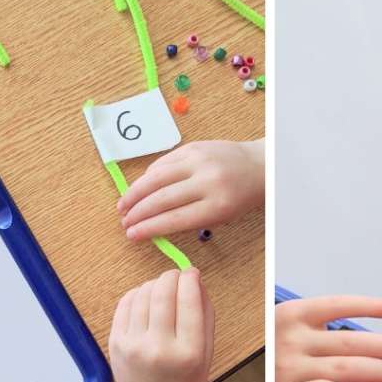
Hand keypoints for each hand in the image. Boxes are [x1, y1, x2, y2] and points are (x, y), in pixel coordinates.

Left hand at [97, 268, 214, 381]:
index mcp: (189, 352)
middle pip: (163, 292)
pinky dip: (137, 293)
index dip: (190, 278)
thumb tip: (194, 279)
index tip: (192, 272)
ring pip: (142, 294)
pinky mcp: (115, 343)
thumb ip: (205, 315)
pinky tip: (146, 299)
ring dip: (154, 284)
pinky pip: (125, 303)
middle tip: (176, 277)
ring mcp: (133, 345)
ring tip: (162, 291)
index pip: (189, 301)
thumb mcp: (206, 353)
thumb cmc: (185, 381)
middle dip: (171, 276)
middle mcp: (159, 348)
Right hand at [117, 140, 263, 239]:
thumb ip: (189, 219)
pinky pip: (163, 163)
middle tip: (124, 222)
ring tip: (123, 206)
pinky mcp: (193, 147)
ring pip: (156, 177)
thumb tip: (151, 224)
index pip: (173, 219)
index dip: (148, 228)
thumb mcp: (222, 216)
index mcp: (218, 205)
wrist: (259, 165)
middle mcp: (207, 181)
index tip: (132, 234)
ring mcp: (199, 160)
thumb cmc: (241, 196)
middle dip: (138, 213)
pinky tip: (139, 188)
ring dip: (135, 193)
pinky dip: (148, 176)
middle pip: (161, 199)